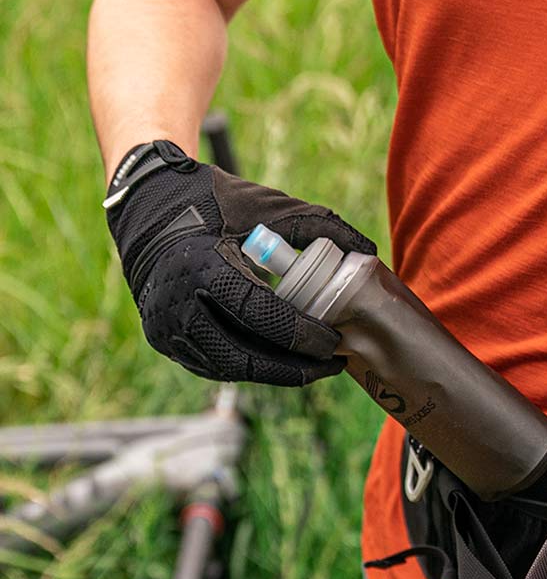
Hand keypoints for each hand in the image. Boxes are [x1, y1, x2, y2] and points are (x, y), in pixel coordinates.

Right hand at [105, 139, 376, 384]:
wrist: (146, 208)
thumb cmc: (213, 205)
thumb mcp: (265, 206)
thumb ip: (318, 226)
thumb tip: (368, 252)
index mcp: (203, 268)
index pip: (259, 315)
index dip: (301, 335)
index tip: (335, 342)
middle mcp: (178, 305)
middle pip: (244, 356)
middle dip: (293, 368)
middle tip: (332, 365)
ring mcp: (167, 329)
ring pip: (230, 368)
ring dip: (273, 373)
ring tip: (313, 367)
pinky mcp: (165, 341)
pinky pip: (214, 365)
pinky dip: (249, 366)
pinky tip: (279, 362)